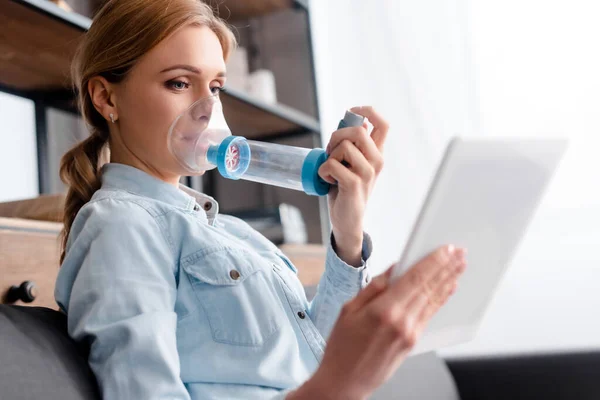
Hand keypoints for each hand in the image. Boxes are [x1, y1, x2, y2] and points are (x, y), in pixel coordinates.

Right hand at [288, 245, 466, 399]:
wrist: (345, 381)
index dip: (433, 261)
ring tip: (459, 267)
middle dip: (446, 268)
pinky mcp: (412, 343)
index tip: (445, 249)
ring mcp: (410, 334)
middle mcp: (401, 322)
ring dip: (448, 281)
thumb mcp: (349, 309)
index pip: (415, 278)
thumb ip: (375, 287)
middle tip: (459, 253)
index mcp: (383, 310)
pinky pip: (430, 314)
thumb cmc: (342, 348)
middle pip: (429, 288)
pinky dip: (440, 299)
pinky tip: (447, 289)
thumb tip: (394, 270)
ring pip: (433, 301)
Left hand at [319, 106, 388, 266]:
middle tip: (330, 150)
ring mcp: (367, 173)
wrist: (347, 220)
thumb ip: (354, 144)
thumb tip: (354, 120)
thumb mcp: (351, 162)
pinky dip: (323, 170)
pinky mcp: (354, 184)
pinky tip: (328, 180)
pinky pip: (332, 165)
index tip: (351, 112)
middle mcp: (376, 161)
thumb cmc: (345, 188)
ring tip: (330, 170)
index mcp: (377, 153)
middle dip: (337, 135)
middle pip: (359, 130)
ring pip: (345, 146)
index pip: (383, 124)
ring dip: (329, 155)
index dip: (367, 111)